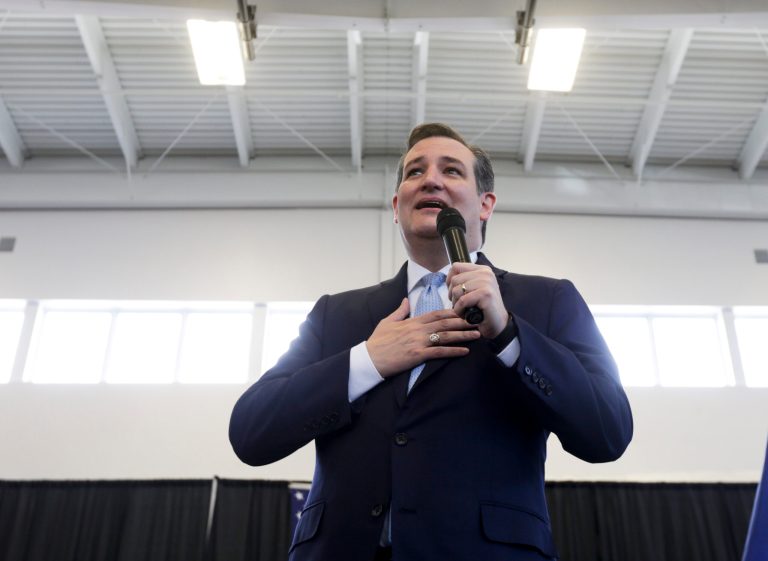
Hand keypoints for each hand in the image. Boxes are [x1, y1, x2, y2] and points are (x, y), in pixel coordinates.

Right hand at [366, 298, 481, 376]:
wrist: (370, 358)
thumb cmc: (377, 341)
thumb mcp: (387, 321)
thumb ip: (400, 311)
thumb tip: (406, 300)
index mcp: (412, 321)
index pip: (436, 314)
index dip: (452, 312)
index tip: (465, 311)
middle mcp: (417, 330)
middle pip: (445, 323)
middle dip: (462, 321)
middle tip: (477, 320)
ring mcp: (418, 342)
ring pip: (445, 336)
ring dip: (462, 335)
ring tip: (476, 335)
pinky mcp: (417, 355)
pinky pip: (439, 352)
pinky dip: (453, 351)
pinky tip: (464, 352)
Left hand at [446, 263, 508, 338]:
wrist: (498, 324)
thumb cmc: (483, 308)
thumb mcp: (474, 289)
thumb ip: (464, 280)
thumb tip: (449, 278)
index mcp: (482, 269)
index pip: (456, 267)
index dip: (450, 280)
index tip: (454, 292)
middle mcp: (485, 273)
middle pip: (455, 279)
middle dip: (453, 295)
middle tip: (461, 305)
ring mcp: (486, 283)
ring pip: (457, 290)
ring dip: (456, 304)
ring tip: (465, 310)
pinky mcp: (485, 294)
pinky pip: (462, 301)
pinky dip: (460, 311)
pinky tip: (466, 315)